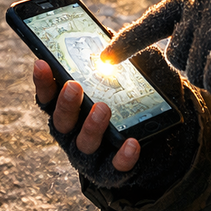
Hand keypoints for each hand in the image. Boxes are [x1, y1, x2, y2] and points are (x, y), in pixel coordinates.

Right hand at [33, 47, 199, 191]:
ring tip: (104, 108)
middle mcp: (74, 133)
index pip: (49, 95)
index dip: (43, 81)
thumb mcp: (137, 75)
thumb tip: (119, 39)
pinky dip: (122, 157)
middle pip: (61, 122)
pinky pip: (114, 168)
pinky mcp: (113, 172)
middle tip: (73, 86)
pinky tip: (132, 143)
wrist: (168, 142)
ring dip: (91, 126)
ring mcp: (92, 155)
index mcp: (72, 108)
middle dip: (66, 104)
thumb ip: (127, 58)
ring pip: (83, 145)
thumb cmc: (142, 101)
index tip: (41, 62)